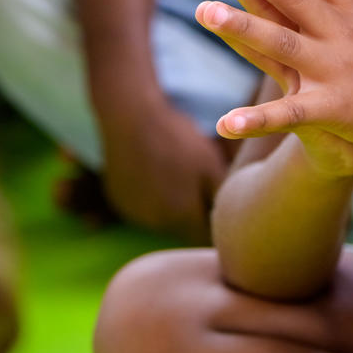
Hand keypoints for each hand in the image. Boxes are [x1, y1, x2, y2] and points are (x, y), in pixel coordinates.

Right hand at [100, 99, 225, 242]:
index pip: (205, 235)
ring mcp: (134, 212)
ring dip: (171, 204)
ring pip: (162, 218)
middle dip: (193, 212)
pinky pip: (142, 206)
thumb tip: (232, 219)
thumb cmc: (177, 140)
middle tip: (198, 178)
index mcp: (182, 217)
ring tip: (175, 170)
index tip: (218, 200)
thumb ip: (220, 197)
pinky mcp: (119, 199)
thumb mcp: (210, 165)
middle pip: (183, 228)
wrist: (132, 117)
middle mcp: (156, 223)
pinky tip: (154, 170)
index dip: (215, 221)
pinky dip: (150, 195)